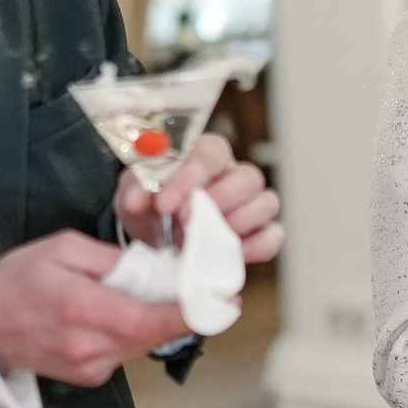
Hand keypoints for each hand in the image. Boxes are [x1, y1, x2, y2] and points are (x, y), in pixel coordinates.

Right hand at [0, 231, 192, 385]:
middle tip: (196, 290)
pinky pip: (124, 353)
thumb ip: (110, 259)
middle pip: (154, 334)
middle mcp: (87, 345)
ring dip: (154, 322)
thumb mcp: (62, 249)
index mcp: (81, 309)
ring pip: (142, 344)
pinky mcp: (87, 375)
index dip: (191, 315)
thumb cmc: (14, 282)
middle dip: (178, 312)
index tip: (220, 303)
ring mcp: (88, 366)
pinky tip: (117, 314)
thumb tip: (150, 269)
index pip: (150, 321)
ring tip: (149, 296)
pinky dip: (130, 333)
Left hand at [115, 132, 286, 262]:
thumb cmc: (151, 207)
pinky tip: (235, 252)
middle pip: (247, 176)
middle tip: (186, 220)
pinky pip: (274, 234)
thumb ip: (134, 193)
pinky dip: (260, 244)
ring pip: (268, 202)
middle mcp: (233, 175)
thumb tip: (138, 200)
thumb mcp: (133, 196)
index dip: (190, 177)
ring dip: (241, 220)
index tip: (165, 203)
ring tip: (210, 237)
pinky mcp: (259, 234)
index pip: (209, 154)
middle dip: (218, 199)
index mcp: (205, 155)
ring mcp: (250, 205)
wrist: (156, 236)